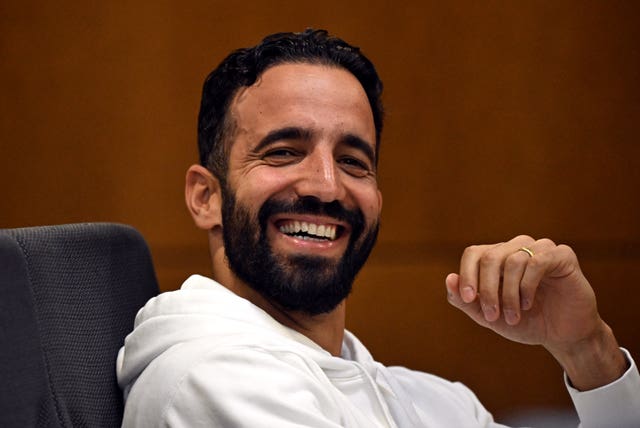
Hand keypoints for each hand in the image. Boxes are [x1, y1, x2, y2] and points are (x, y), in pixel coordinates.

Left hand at [446, 235, 626, 389]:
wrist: (563, 336)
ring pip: (512, 260)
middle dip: (488, 290)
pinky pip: (537, 261)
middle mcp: (517, 247)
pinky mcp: (562, 255)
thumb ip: (466, 301)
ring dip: (509, 294)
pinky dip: (528, 285)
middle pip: (490, 257)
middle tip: (493, 316)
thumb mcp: (489, 317)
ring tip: (514, 316)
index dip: (467, 275)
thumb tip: (449, 279)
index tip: (469, 299)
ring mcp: (540, 248)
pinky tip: (528, 303)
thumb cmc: (525, 323)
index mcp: (497, 257)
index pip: (474, 253)